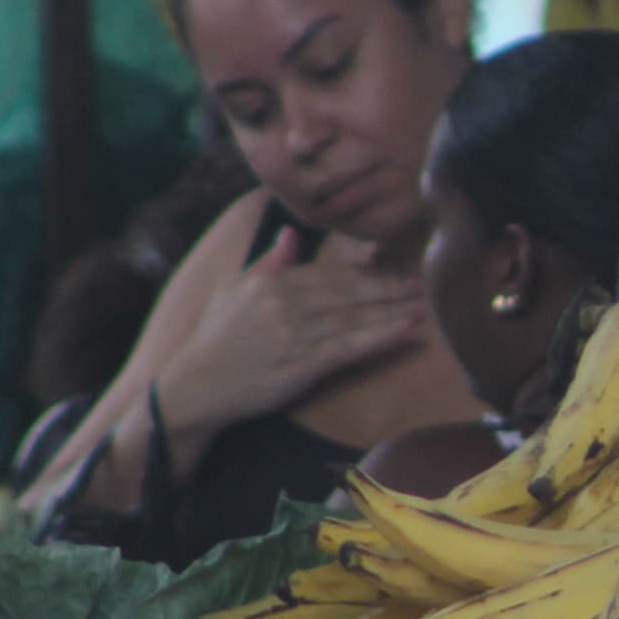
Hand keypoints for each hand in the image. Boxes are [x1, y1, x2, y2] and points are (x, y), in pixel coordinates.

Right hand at [162, 224, 433, 436]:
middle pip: (350, 293)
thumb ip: (269, 261)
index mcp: (273, 281)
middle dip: (390, 289)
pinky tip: (406, 331)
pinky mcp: (301, 366)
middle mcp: (286, 303)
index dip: (369, 273)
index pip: (332, 274)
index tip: (397, 271)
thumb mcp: (235, 289)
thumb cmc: (215, 338)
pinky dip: (381, 337)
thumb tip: (291, 233)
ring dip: (394, 311)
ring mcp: (295, 335)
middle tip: (423, 286)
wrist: (195, 385)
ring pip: (355, 318)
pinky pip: (349, 348)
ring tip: (423, 306)